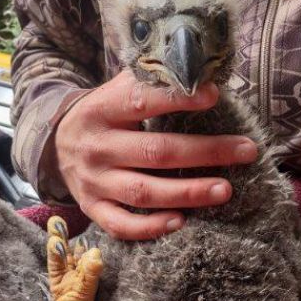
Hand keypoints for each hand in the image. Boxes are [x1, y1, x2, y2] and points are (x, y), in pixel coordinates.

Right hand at [54, 70, 256, 239]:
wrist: (54, 146)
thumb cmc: (104, 115)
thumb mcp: (116, 90)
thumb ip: (152, 82)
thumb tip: (204, 72)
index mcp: (102, 109)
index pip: (142, 100)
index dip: (179, 99)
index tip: (215, 96)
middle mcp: (97, 146)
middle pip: (155, 152)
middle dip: (205, 152)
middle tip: (246, 151)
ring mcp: (94, 181)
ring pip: (143, 191)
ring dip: (187, 193)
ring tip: (225, 190)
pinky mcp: (93, 209)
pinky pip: (121, 225)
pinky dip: (150, 228)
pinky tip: (181, 222)